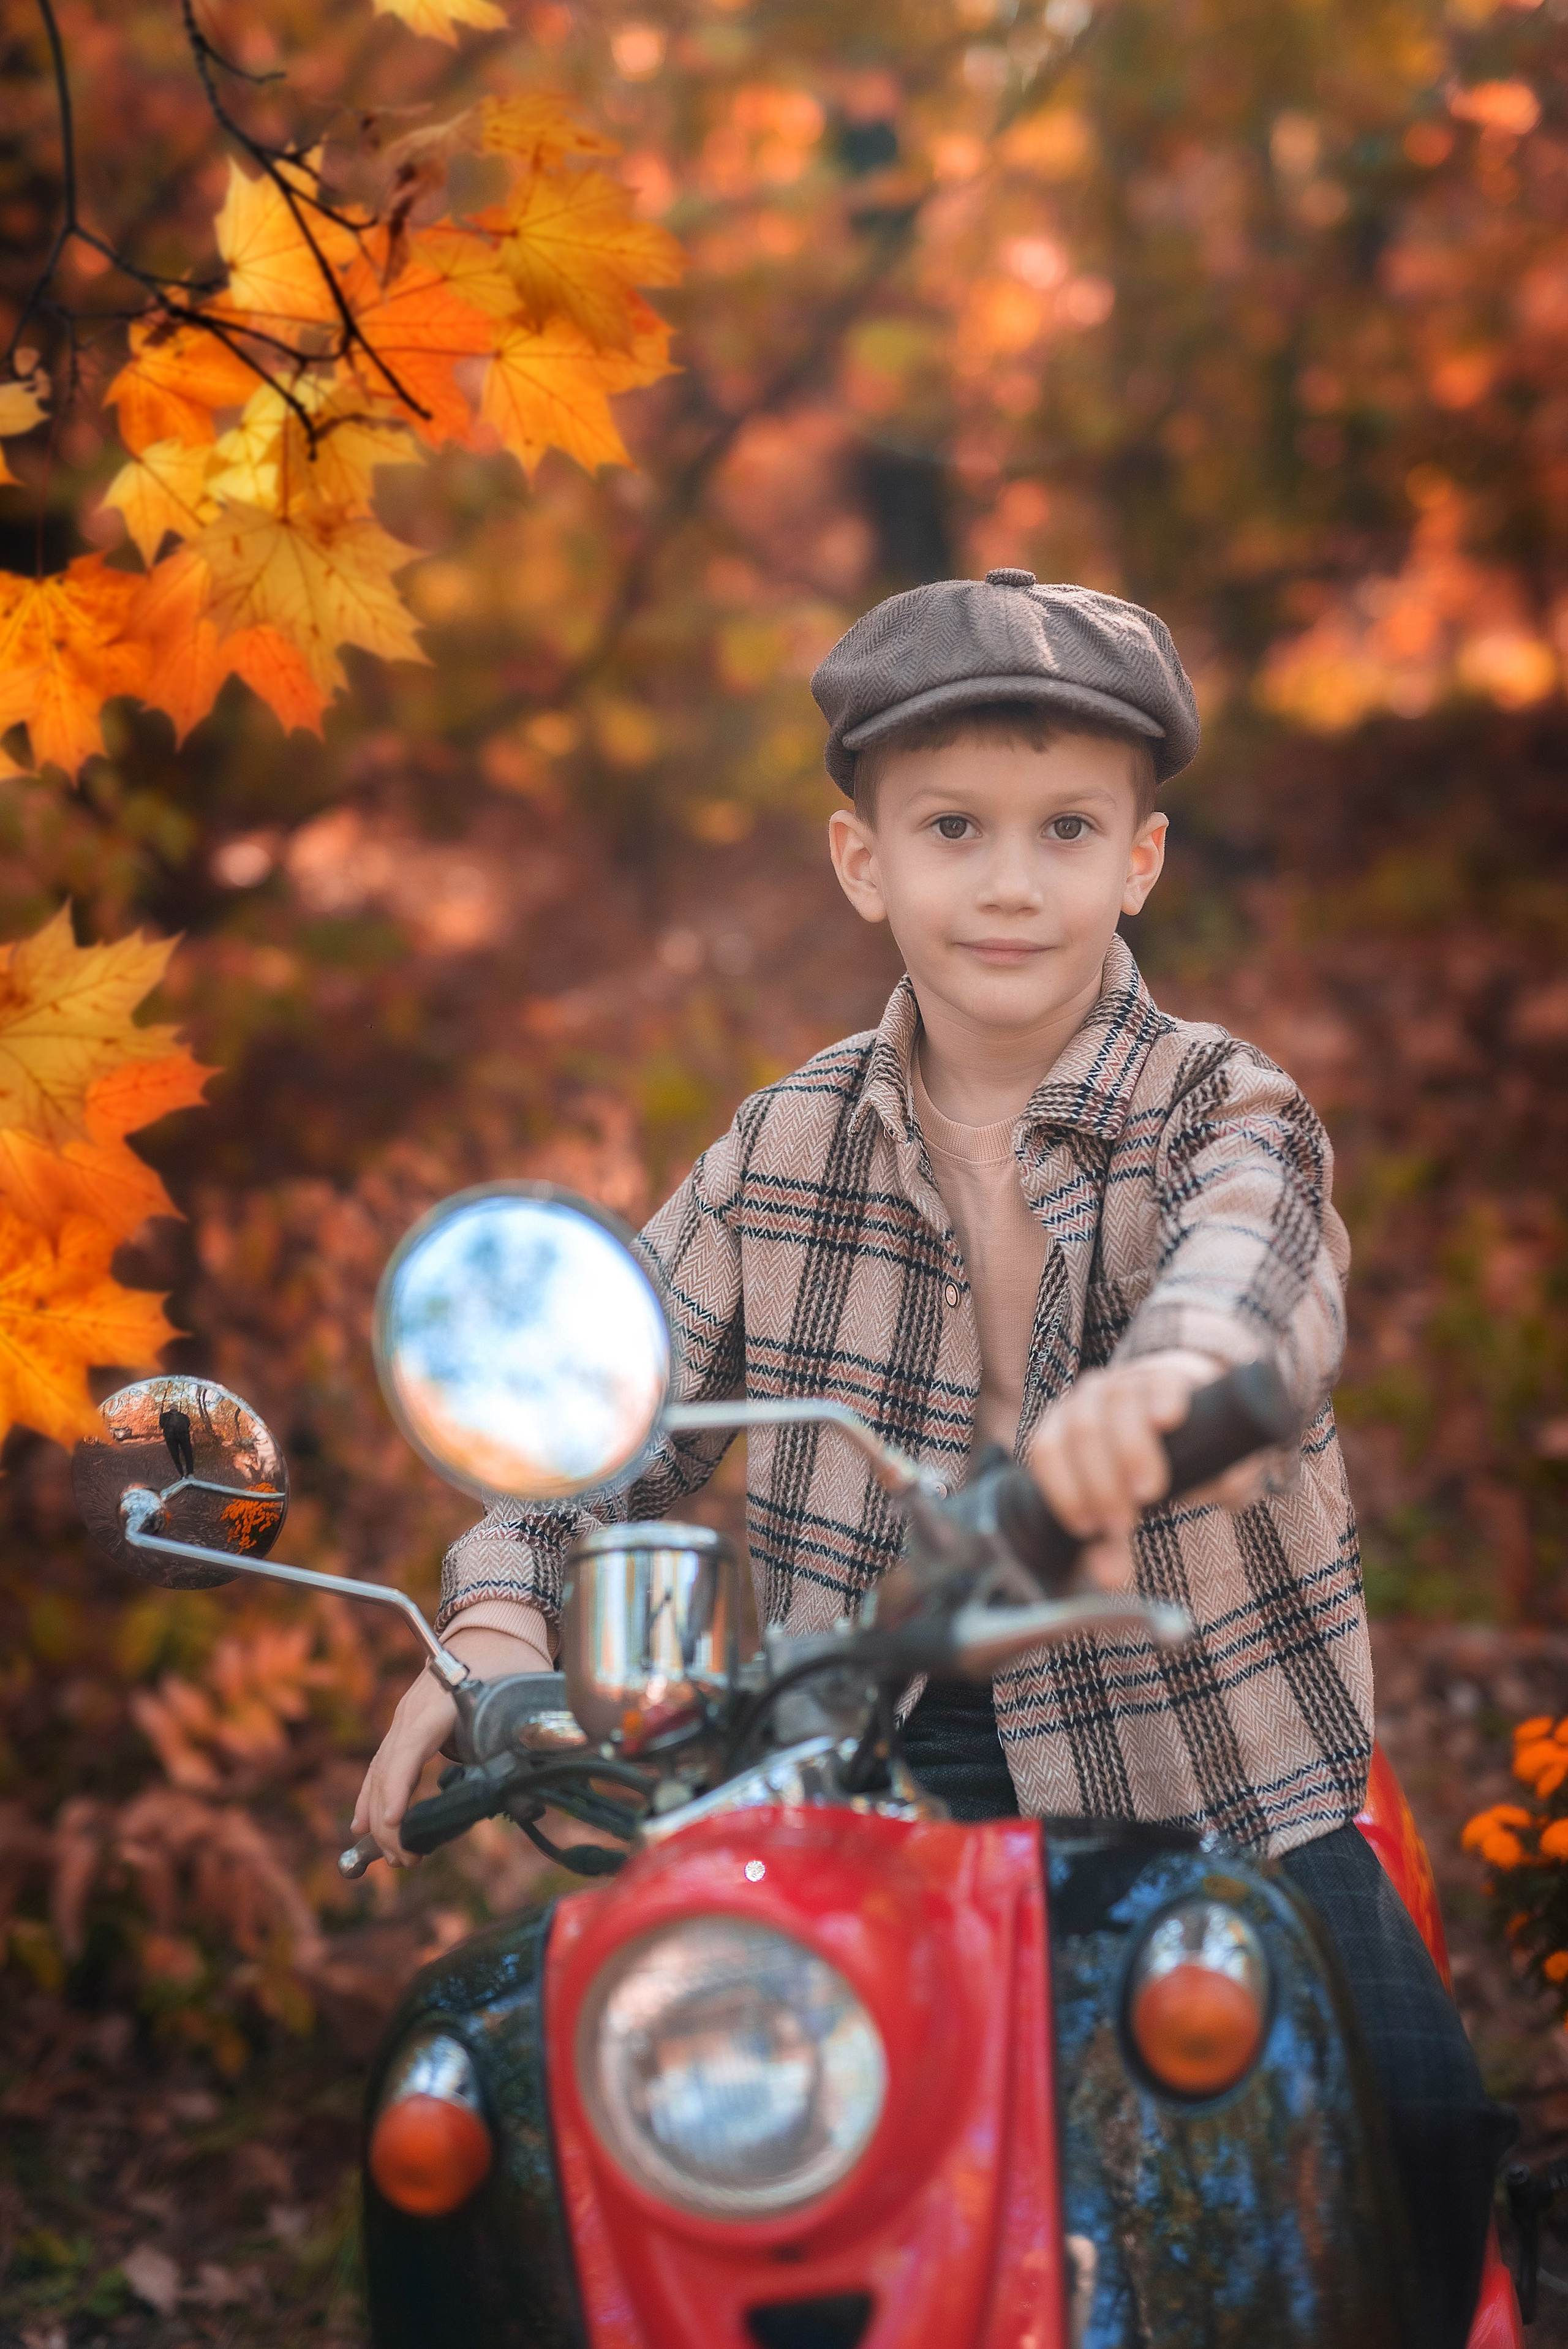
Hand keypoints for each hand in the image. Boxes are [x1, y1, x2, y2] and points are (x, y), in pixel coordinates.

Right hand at [352, 1624, 550, 1865]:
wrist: (492, 1629)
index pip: (412, 1746)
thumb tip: (539, 1785)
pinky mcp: (406, 1727)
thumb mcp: (528, 1693)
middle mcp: (413, 1711)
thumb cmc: (510, 1661)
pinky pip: (383, 1765)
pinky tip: (363, 1827)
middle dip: (390, 1820)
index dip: (401, 1784)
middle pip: (389, 1768)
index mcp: (440, 1700)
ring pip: (380, 1771)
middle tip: (408, 1859)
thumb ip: (530, 1736)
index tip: (395, 1821)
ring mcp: (404, 1718)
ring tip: (395, 1856)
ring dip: (381, 1816)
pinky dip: (373, 1797)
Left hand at [1028, 1351, 1226, 1592]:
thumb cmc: (1144, 1469)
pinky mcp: (1167, 1379)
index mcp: (1062, 1430)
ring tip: (1148, 1490)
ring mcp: (1126, 1384)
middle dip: (1100, 1484)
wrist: (1184, 1417)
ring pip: (1116, 1407)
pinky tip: (1167, 1421)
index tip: (1090, 1529)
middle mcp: (1087, 1401)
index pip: (1044, 1451)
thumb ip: (1113, 1544)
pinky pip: (1158, 1384)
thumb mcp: (1126, 1509)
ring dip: (1129, 1451)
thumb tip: (1106, 1578)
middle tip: (1124, 1522)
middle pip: (1080, 1432)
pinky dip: (1160, 1401)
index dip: (1063, 1491)